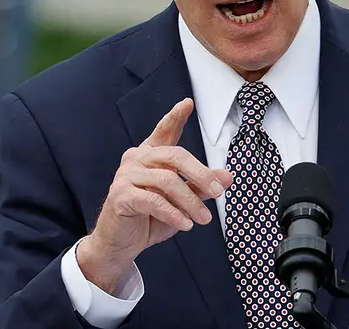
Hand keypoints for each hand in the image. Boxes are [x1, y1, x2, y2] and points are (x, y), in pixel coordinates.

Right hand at [76, 98, 233, 292]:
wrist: (121, 244)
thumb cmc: (150, 218)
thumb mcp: (181, 202)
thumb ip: (200, 186)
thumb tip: (228, 177)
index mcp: (150, 155)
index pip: (164, 131)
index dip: (175, 117)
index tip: (187, 103)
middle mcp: (136, 159)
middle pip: (175, 156)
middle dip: (201, 174)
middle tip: (218, 192)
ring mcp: (126, 176)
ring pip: (167, 180)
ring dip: (191, 202)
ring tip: (204, 219)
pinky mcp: (121, 195)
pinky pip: (153, 200)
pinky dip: (173, 213)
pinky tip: (186, 225)